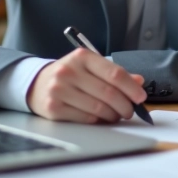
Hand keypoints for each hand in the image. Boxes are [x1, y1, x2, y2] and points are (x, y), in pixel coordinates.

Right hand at [26, 48, 146, 123]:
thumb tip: (138, 82)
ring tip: (116, 115)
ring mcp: (59, 90)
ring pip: (98, 108)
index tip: (141, 97)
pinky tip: (100, 118)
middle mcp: (69, 71)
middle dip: (125, 105)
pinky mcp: (54, 108)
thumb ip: (114, 73)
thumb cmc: (70, 75)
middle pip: (109, 93)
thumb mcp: (90, 67)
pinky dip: (98, 121)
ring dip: (113, 115)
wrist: (36, 84)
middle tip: (130, 111)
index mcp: (82, 57)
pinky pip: (85, 118)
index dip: (131, 87)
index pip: (114, 73)